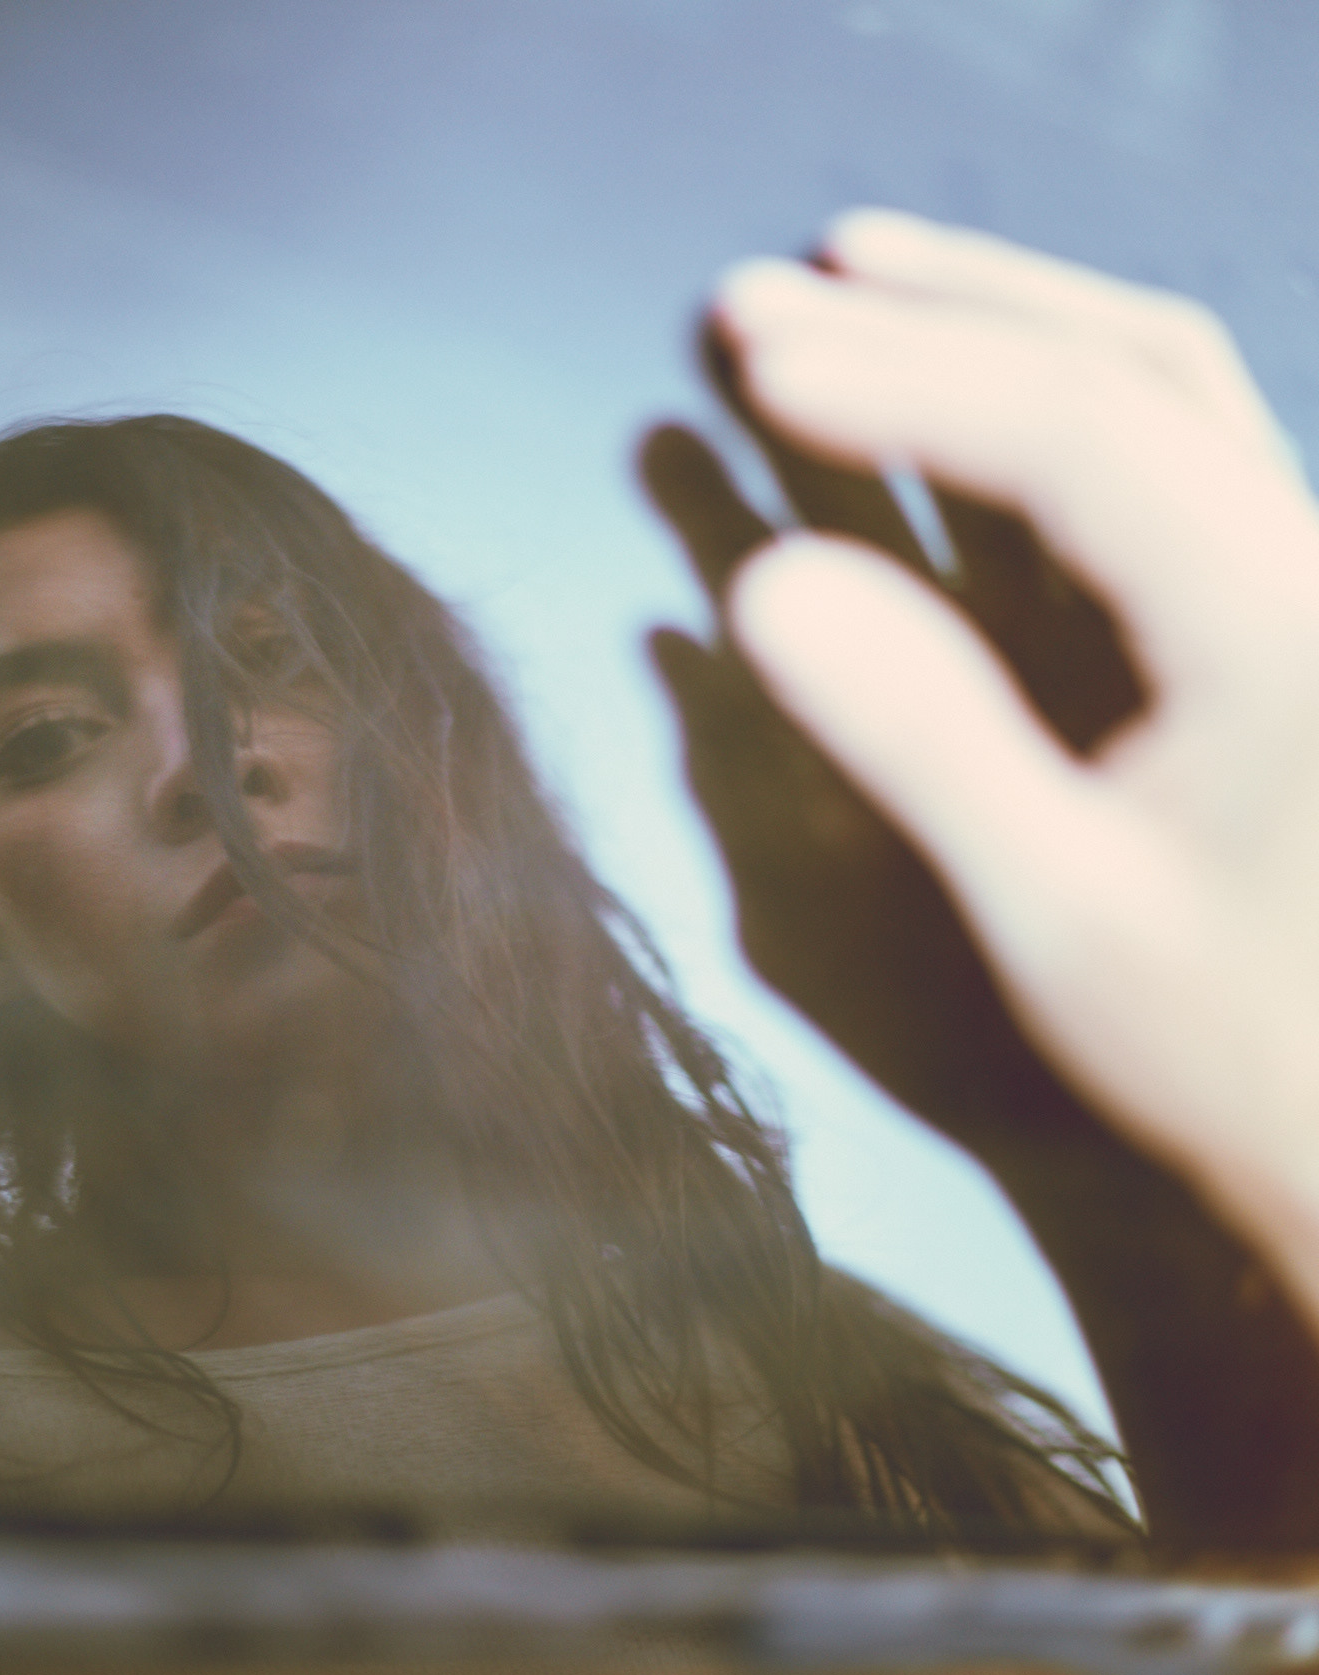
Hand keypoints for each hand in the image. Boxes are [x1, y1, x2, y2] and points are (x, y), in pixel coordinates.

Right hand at [707, 212, 1318, 1333]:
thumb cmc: (1226, 1045)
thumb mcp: (1056, 910)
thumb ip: (922, 737)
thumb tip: (766, 584)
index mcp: (1275, 621)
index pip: (1078, 434)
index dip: (905, 381)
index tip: (758, 361)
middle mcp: (1307, 567)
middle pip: (1124, 366)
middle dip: (935, 320)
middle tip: (760, 302)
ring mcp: (1296, 584)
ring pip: (1159, 389)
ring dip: (1001, 322)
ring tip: (854, 280)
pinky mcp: (1269, 621)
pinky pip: (1166, 457)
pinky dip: (1049, 400)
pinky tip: (962, 392)